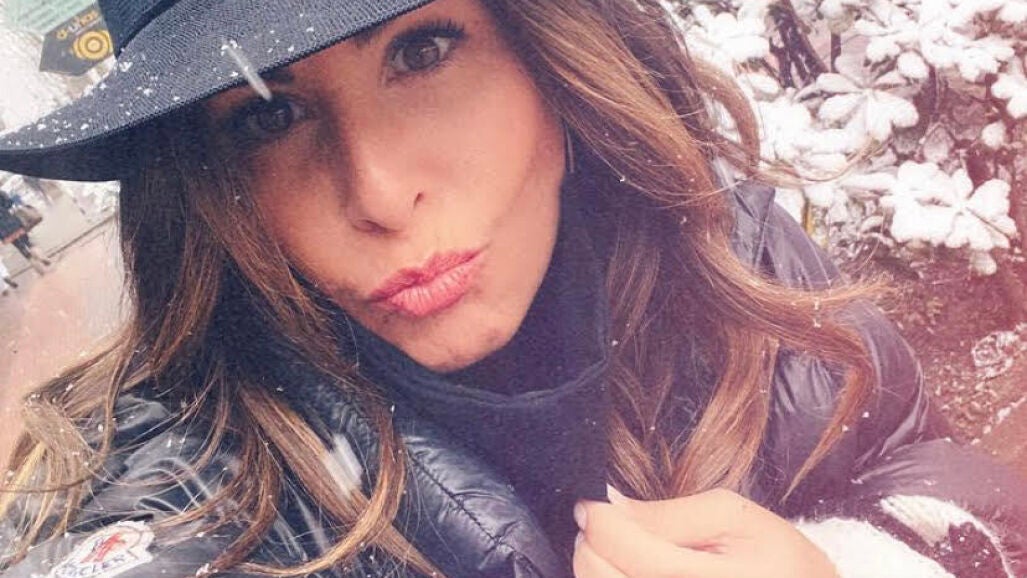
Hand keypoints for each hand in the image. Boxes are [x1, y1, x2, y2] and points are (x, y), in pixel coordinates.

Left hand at [572, 488, 838, 577]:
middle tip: (596, 527)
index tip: (589, 506)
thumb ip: (670, 514)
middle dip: (588, 546)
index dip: (597, 521)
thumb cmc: (777, 558)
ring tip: (609, 553)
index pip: (627, 550)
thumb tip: (612, 510)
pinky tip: (621, 574)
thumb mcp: (734, 518)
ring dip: (592, 571)